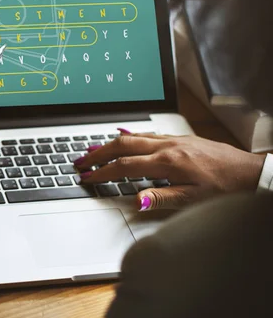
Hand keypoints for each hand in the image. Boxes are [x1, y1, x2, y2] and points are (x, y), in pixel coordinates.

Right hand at [75, 130, 265, 210]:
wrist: (251, 173)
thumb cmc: (225, 188)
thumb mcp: (194, 200)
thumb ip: (161, 198)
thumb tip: (135, 199)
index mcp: (168, 162)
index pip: (125, 166)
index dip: (102, 172)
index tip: (87, 177)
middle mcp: (168, 146)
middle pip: (122, 144)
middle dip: (98, 152)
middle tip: (80, 160)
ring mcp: (173, 139)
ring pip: (134, 136)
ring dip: (110, 143)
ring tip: (93, 150)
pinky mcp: (180, 138)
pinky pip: (147, 133)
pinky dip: (129, 136)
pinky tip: (124, 137)